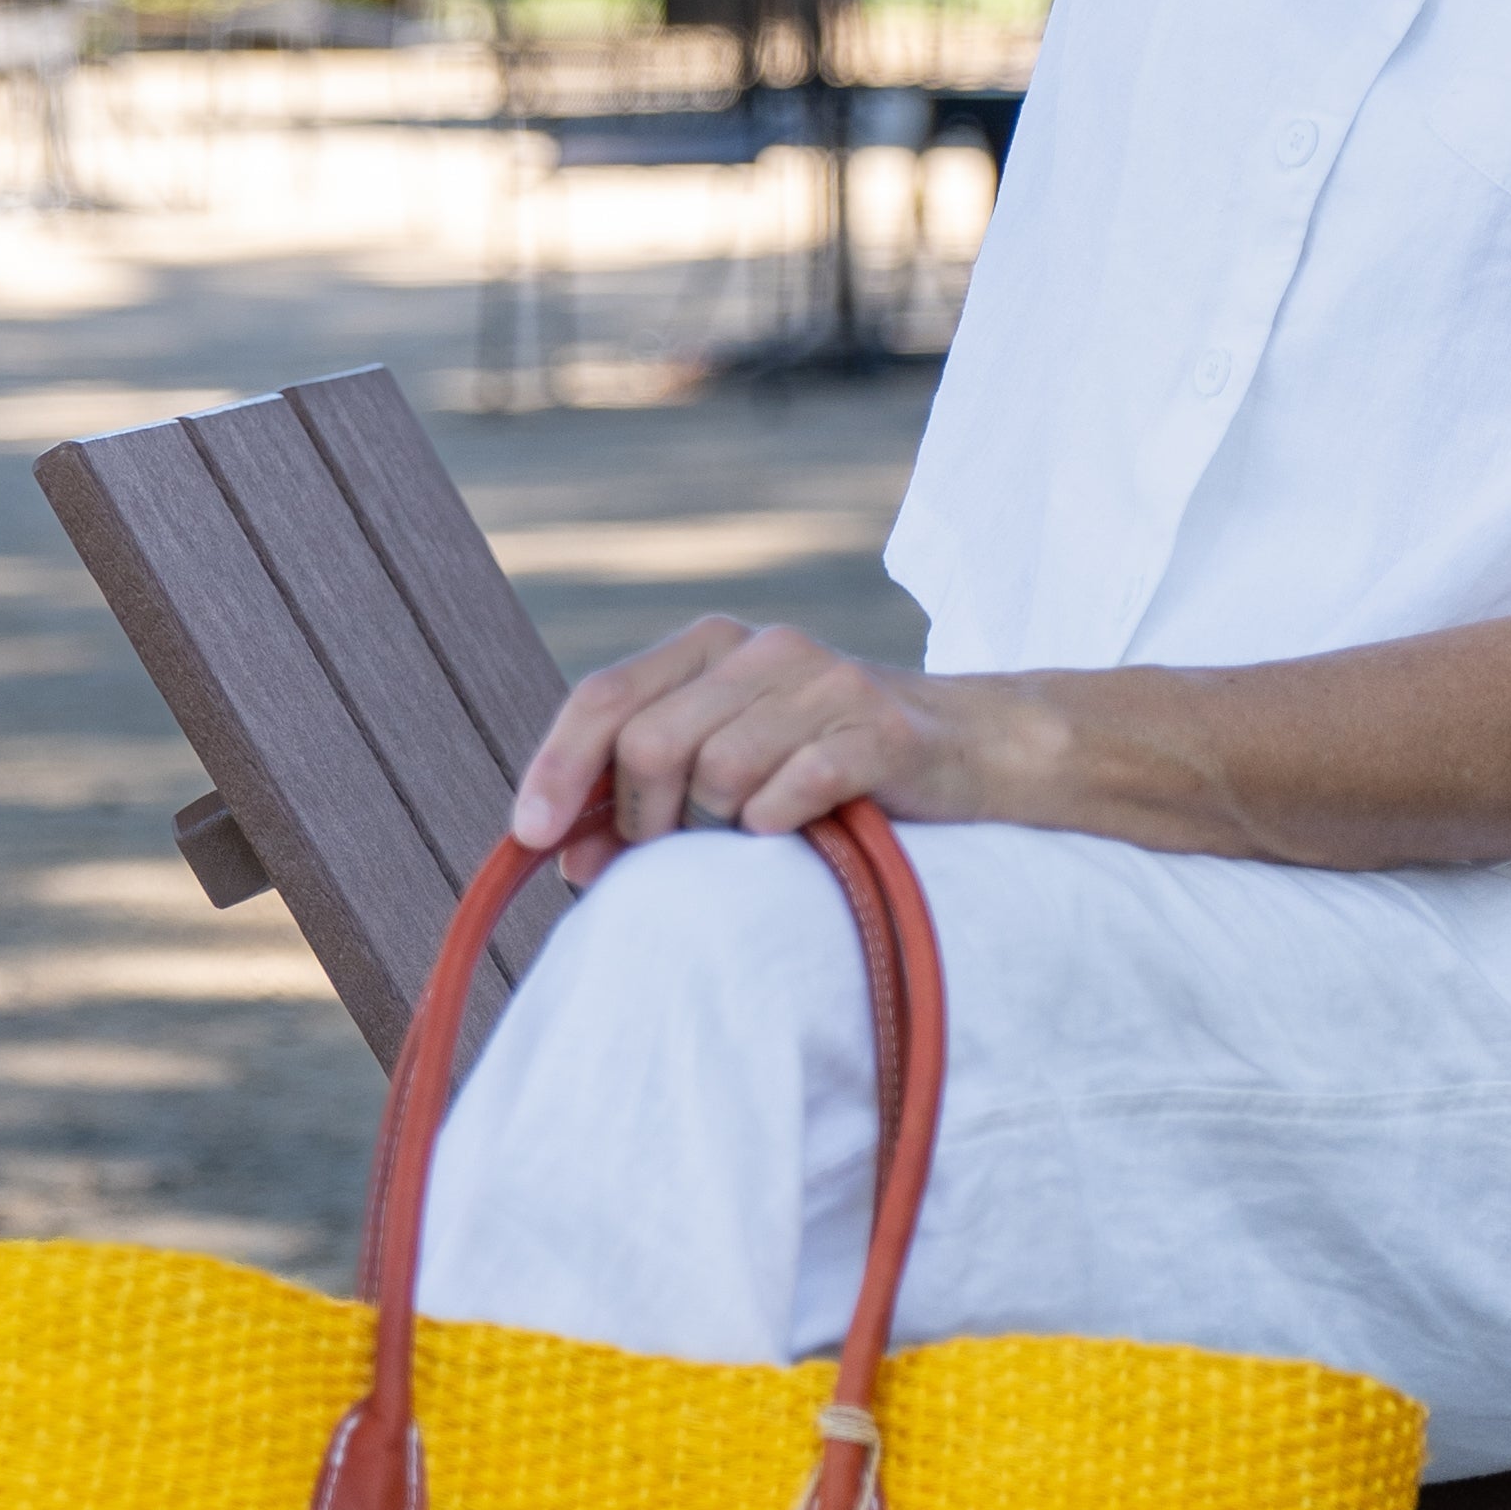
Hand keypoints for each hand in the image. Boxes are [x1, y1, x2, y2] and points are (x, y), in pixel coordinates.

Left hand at [510, 619, 1015, 875]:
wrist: (979, 752)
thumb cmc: (836, 771)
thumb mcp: (736, 767)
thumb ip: (648, 796)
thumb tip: (563, 857)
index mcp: (713, 647)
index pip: (604, 697)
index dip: (557, 770)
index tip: (531, 839)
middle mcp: (764, 649)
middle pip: (651, 744)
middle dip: (644, 822)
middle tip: (671, 862)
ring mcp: (826, 682)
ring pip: (717, 773)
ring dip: (722, 832)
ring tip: (760, 840)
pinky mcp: (880, 729)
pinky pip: (790, 792)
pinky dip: (781, 828)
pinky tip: (806, 833)